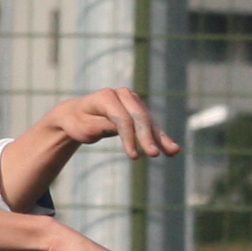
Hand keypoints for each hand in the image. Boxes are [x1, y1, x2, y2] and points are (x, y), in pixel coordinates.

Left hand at [38, 87, 180, 161]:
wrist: (77, 115)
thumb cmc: (79, 122)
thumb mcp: (85, 127)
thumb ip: (102, 126)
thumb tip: (121, 127)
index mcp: (105, 96)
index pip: (122, 118)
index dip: (128, 137)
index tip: (133, 157)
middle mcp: (122, 94)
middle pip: (138, 117)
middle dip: (147, 137)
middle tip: (155, 154)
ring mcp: (132, 100)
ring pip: (148, 120)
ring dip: (160, 137)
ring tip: (174, 151)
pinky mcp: (138, 108)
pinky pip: (150, 123)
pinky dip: (159, 136)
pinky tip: (171, 147)